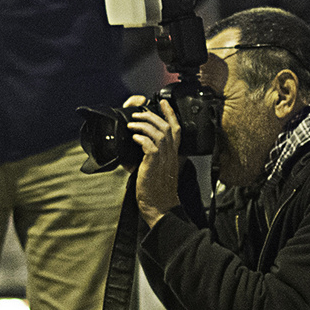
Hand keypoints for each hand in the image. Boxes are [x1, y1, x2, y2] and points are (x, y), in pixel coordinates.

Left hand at [124, 96, 181, 227]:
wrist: (160, 206)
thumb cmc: (157, 190)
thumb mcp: (158, 169)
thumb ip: (151, 155)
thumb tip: (137, 145)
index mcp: (173, 154)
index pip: (176, 129)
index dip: (170, 113)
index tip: (163, 102)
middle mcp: (171, 154)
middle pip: (167, 127)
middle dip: (152, 116)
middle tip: (139, 112)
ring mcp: (164, 159)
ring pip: (159, 133)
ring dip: (144, 126)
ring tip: (132, 124)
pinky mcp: (154, 165)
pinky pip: (150, 146)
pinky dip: (141, 139)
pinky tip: (134, 138)